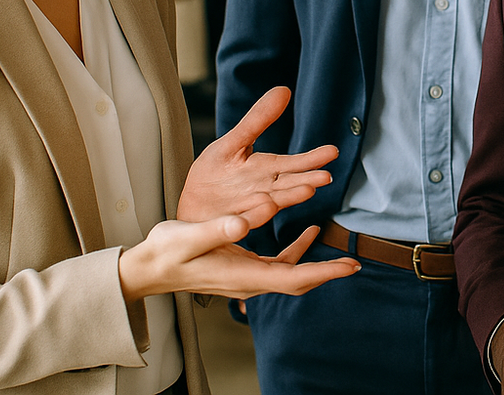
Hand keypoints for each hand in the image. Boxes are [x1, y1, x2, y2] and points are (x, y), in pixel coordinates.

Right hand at [119, 220, 357, 300]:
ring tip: (340, 254)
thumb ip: (217, 228)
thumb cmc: (165, 252)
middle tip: (354, 264)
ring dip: (315, 264)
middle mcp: (248, 281)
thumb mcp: (188, 235)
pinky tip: (305, 232)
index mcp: (241, 275)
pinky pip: (276, 264)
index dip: (323, 272)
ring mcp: (245, 278)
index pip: (293, 278)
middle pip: (297, 281)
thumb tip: (246, 222)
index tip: (349, 267)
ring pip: (290, 274)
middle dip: (327, 273)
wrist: (148, 268)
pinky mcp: (241, 268)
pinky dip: (295, 252)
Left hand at [178, 86, 335, 227]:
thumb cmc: (214, 173)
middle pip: (288, 185)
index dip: (312, 159)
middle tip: (326, 177)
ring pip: (272, 202)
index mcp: (265, 170)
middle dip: (306, 181)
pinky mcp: (230, 221)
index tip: (333, 152)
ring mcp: (248, 207)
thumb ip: (258, 120)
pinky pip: (244, 218)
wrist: (188, 203)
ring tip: (307, 191)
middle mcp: (262, 189)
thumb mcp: (234, 141)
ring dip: (289, 197)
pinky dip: (255, 214)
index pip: (294, 164)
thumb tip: (284, 89)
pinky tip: (267, 206)